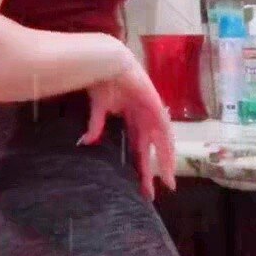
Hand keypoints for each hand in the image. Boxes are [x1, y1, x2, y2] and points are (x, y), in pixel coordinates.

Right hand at [78, 46, 175, 200]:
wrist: (107, 62)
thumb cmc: (103, 81)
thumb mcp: (99, 108)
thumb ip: (96, 125)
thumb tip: (86, 142)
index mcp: (132, 118)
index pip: (138, 147)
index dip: (140, 165)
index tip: (141, 184)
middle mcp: (145, 117)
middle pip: (151, 149)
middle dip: (152, 170)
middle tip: (152, 193)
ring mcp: (152, 112)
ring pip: (162, 142)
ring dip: (165, 161)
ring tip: (167, 180)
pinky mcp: (155, 106)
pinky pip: (164, 129)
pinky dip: (166, 145)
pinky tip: (169, 159)